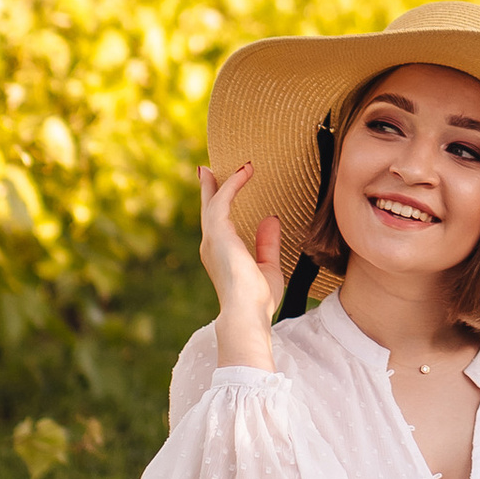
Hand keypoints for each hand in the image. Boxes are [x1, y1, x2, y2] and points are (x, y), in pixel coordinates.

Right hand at [197, 159, 283, 367]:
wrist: (247, 312)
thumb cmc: (257, 298)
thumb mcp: (268, 266)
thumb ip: (267, 243)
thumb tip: (271, 219)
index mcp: (220, 255)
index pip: (218, 224)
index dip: (221, 204)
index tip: (225, 186)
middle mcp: (211, 246)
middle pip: (208, 209)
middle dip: (209, 189)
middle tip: (208, 170)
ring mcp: (211, 239)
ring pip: (213, 202)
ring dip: (224, 182)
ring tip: (239, 166)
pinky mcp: (217, 233)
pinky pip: (222, 201)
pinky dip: (233, 185)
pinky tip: (244, 173)